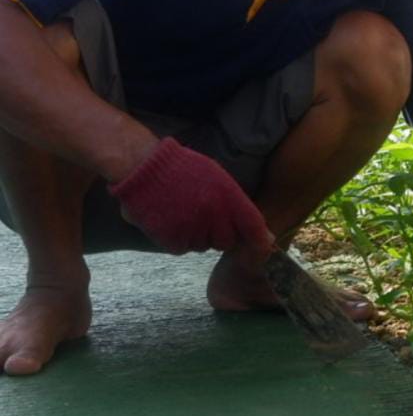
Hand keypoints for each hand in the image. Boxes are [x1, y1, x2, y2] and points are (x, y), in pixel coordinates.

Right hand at [108, 136, 274, 256]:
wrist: (145, 167)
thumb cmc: (183, 169)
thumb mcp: (217, 178)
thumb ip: (237, 205)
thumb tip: (263, 233)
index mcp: (229, 197)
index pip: (252, 225)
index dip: (259, 239)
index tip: (264, 247)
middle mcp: (214, 216)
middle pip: (226, 241)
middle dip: (218, 234)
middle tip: (204, 217)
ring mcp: (193, 229)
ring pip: (203, 246)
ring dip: (196, 236)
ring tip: (183, 213)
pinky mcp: (172, 239)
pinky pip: (182, 248)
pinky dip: (177, 240)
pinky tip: (170, 220)